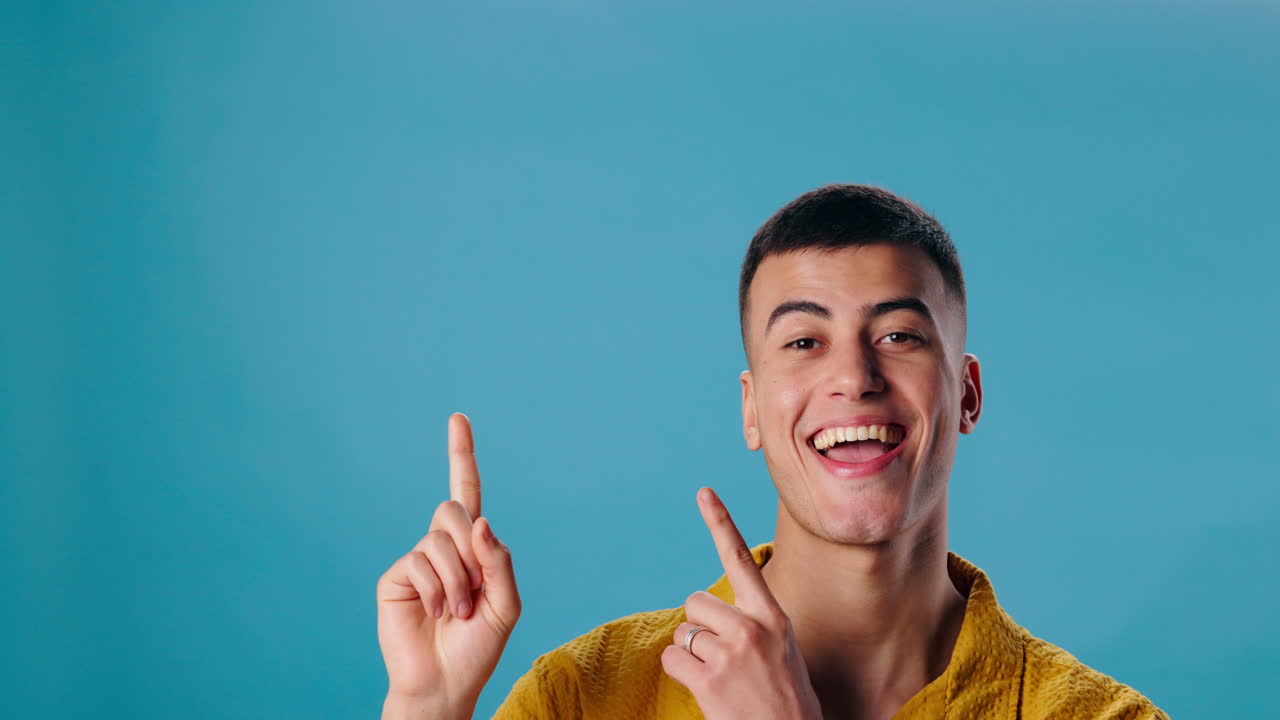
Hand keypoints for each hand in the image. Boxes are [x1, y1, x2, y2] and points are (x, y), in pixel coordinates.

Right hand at [376, 413, 520, 718]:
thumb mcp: (506, 603)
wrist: (446, 682)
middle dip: (471, 547)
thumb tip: (480, 520)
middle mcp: (443, 546)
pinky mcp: (396, 577)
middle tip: (474, 592)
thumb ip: (499, 560)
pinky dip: (439, 590)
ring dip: (459, 580)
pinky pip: (420, 561)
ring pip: (440, 538)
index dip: (461, 455)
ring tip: (458, 612)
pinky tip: (438, 614)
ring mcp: (417, 560)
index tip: (458, 418)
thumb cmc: (478, 646)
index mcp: (473, 547)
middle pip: (455, 510)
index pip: (467, 491)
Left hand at [661, 488, 822, 719]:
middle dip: (699, 626)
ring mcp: (730, 653)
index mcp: (773, 616)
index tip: (703, 492)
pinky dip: (682, 674)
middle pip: (695, 601)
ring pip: (683, 632)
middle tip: (723, 658)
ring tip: (722, 679)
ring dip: (691, 654)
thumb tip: (707, 614)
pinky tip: (708, 691)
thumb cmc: (785, 698)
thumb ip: (752, 624)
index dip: (721, 524)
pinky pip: (672, 659)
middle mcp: (751, 628)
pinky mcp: (710, 680)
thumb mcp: (781, 649)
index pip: (742, 560)